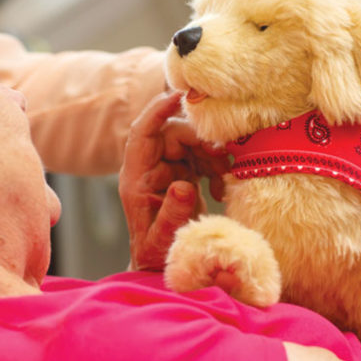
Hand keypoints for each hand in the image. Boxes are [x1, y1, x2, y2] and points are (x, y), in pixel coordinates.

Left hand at [119, 91, 229, 270]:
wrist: (161, 265)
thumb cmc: (156, 255)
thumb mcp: (162, 239)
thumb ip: (172, 214)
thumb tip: (183, 185)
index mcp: (135, 177)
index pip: (142, 133)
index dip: (158, 111)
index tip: (180, 95)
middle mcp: (148, 167)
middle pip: (172, 133)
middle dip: (200, 139)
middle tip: (224, 154)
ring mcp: (165, 169)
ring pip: (189, 143)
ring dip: (211, 154)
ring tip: (225, 177)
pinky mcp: (181, 174)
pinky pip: (199, 157)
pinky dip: (215, 166)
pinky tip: (221, 187)